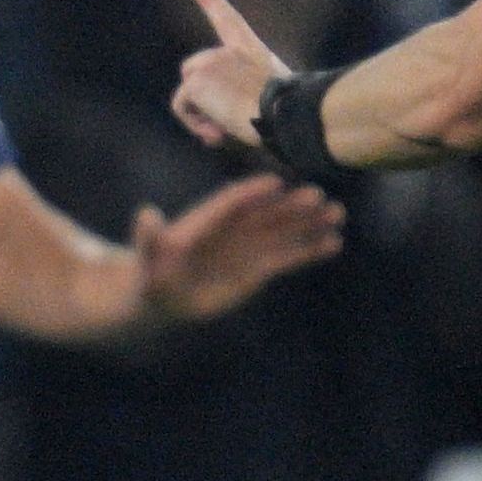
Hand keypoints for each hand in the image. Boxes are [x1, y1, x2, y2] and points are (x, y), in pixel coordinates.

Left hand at [129, 175, 345, 323]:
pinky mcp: (258, 266)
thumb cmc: (151, 275)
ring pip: (282, 231)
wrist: (163, 296)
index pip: (231, 203)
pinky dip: (309, 250)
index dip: (251, 193)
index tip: (275, 184)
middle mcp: (232, 229)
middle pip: (264, 212)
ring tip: (336, 214)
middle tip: (318, 196)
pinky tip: (334, 243)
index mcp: (206, 221)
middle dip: (290, 205)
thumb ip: (148, 237)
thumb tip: (144, 214)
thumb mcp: (147, 258)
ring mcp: (248, 246)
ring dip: (308, 223)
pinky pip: (288, 256)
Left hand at [169, 0, 293, 153]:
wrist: (287, 113)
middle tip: (227, 124)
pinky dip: (194, 124)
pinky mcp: (195, 81)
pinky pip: (181, 108)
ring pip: (187, 95)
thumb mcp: (271, 102)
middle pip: (195, 76)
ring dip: (201, 116)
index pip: (226, 18)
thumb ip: (240, 106)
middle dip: (205, 101)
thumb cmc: (289, 116)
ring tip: (226, 128)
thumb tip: (213, 132)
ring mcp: (208, 63)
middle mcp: (225, 51)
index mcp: (249, 49)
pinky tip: (217, 131)